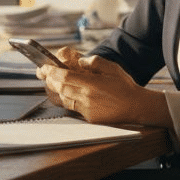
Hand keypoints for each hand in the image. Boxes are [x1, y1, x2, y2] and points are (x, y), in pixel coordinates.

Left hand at [38, 54, 169, 126]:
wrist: (135, 106)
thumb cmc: (124, 86)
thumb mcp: (112, 68)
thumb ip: (95, 62)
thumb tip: (81, 62)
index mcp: (91, 83)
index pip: (64, 76)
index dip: (51, 71)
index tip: (44, 67)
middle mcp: (86, 97)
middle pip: (60, 88)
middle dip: (51, 80)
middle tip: (47, 74)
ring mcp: (87, 109)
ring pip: (64, 98)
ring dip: (58, 90)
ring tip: (57, 83)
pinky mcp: (89, 117)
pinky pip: (73, 107)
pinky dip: (69, 99)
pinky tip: (72, 94)